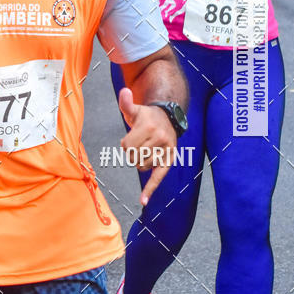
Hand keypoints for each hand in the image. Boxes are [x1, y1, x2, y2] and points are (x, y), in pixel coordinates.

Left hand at [118, 88, 177, 206]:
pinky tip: (143, 201)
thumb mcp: (135, 110)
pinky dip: (150, 190)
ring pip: (141, 166)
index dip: (125, 144)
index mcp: (149, 127)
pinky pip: (158, 178)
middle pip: (133, 157)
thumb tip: (124, 92)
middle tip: (138, 143)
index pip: (127, 146)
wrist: (168, 118)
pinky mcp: (169, 161)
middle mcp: (160, 139)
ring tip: (145, 149)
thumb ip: (126, 102)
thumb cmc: (146, 116)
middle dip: (132, 152)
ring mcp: (166, 150)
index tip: (130, 138)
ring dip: (139, 160)